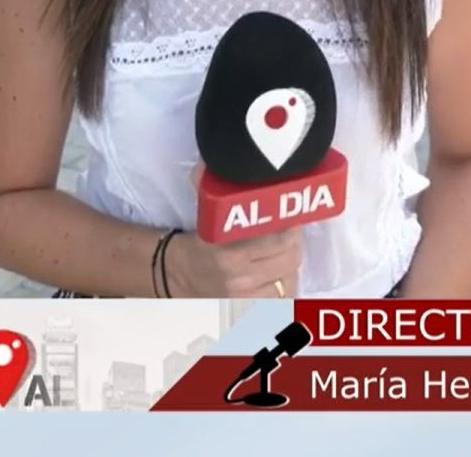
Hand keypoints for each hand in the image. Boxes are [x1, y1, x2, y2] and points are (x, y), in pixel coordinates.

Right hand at [171, 163, 302, 296]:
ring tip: (282, 253)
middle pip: (291, 257)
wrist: (177, 276)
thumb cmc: (200, 239)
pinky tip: (276, 274)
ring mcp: (244, 298)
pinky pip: (283, 298)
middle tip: (289, 231)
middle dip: (293, 242)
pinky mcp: (249, 311)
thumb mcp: (205, 212)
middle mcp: (237, 278)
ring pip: (290, 278)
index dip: (292, 225)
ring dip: (290, 264)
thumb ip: (210, 186)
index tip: (293, 215)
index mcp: (226, 252)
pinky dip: (284, 284)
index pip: (279, 238)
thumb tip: (209, 161)